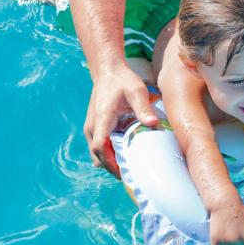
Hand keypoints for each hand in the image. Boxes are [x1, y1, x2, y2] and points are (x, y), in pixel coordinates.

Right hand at [84, 63, 158, 177]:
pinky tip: (125, 151)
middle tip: (132, 174)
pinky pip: (98, 146)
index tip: (124, 172)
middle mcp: (92, 126)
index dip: (110, 163)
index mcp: (102, 119)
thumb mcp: (136, 91)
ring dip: (110, 160)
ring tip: (130, 165)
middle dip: (112, 166)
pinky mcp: (94, 126)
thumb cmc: (123, 80)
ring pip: (96, 153)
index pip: (100, 147)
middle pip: (97, 155)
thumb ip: (143, 107)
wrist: (107, 70)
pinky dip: (108, 152)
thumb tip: (153, 124)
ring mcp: (91, 127)